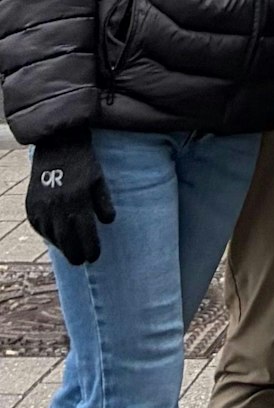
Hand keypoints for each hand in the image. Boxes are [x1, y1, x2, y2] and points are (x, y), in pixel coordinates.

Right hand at [25, 132, 115, 266]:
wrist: (56, 145)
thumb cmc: (83, 163)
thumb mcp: (98, 180)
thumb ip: (104, 203)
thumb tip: (108, 223)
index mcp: (78, 201)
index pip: (85, 233)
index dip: (90, 248)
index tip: (95, 257)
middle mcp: (57, 206)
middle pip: (67, 239)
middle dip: (75, 253)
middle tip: (82, 262)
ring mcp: (41, 207)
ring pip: (51, 235)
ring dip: (61, 247)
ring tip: (71, 254)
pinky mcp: (31, 205)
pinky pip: (39, 227)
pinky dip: (48, 236)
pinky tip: (56, 239)